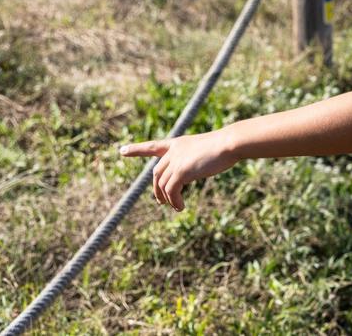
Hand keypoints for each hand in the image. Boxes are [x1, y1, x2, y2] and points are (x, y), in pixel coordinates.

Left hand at [120, 131, 238, 211]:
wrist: (229, 143)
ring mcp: (176, 161)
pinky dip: (174, 201)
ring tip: (177, 207)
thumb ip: (193, 161)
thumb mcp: (204, 151)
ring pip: (163, 185)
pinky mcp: (181, 171)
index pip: (153, 146)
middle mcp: (173, 151)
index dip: (137, 149)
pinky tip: (180, 206)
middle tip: (161, 201)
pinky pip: (171, 191)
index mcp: (178, 144)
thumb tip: (190, 174)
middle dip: (156, 189)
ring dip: (167, 199)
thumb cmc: (225, 147)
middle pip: (157, 173)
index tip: (122, 151)